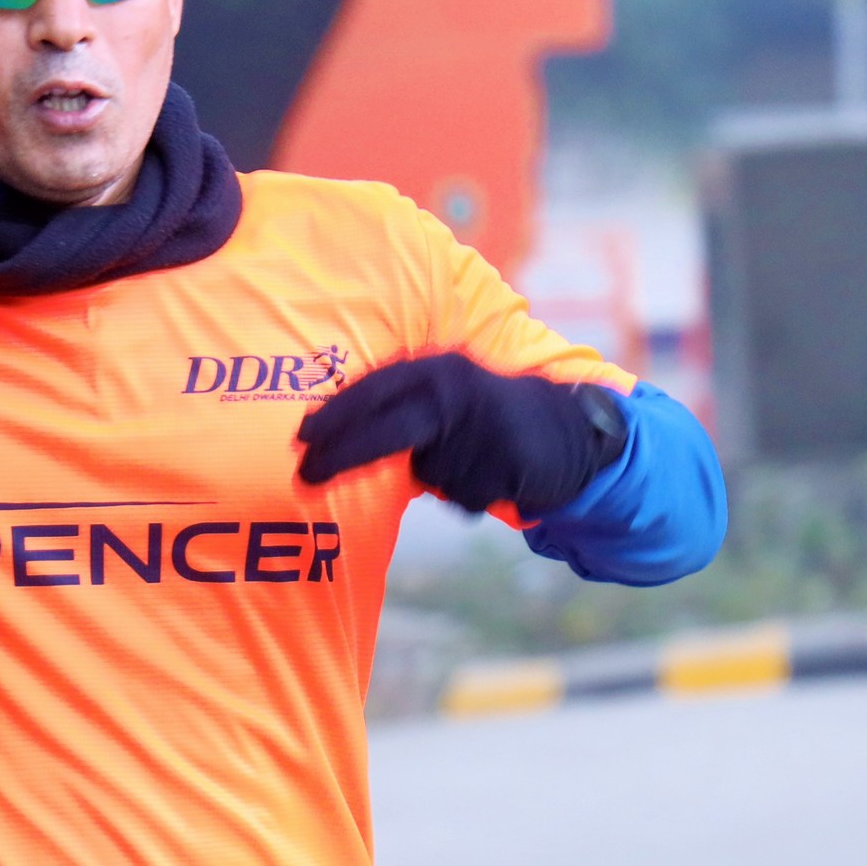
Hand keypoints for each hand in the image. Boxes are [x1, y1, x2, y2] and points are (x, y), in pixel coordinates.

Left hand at [295, 352, 624, 515]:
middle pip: (388, 431)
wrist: (565, 430)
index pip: (376, 389)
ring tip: (471, 458)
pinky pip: (461, 497)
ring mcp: (481, 429)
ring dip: (440, 477)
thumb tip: (328, 441)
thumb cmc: (482, 415)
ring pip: (429, 474)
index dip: (336, 414)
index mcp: (438, 368)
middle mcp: (457, 393)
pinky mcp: (504, 466)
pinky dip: (469, 493)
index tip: (301, 437)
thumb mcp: (442, 393)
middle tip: (304, 478)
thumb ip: (398, 408)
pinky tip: (492, 473)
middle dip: (342, 455)